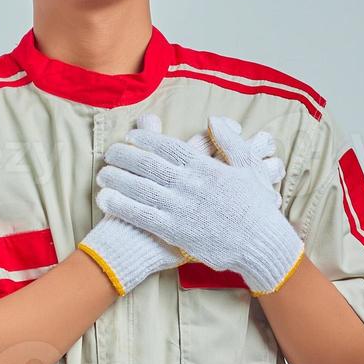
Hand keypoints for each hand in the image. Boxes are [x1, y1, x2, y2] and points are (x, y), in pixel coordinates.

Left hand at [95, 114, 304, 294]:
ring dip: (118, 179)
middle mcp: (189, 184)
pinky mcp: (175, 231)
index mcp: (205, 167)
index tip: (132, 136)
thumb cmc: (257, 207)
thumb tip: (214, 120)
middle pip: (149, 164)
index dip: (147, 140)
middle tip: (110, 152)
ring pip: (140, 188)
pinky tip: (105, 200)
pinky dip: (122, 206)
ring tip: (102, 174)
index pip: (169, 147)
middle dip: (126, 156)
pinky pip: (142, 216)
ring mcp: (180, 207)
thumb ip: (230, 142)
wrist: (261, 243)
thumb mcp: (249, 168)